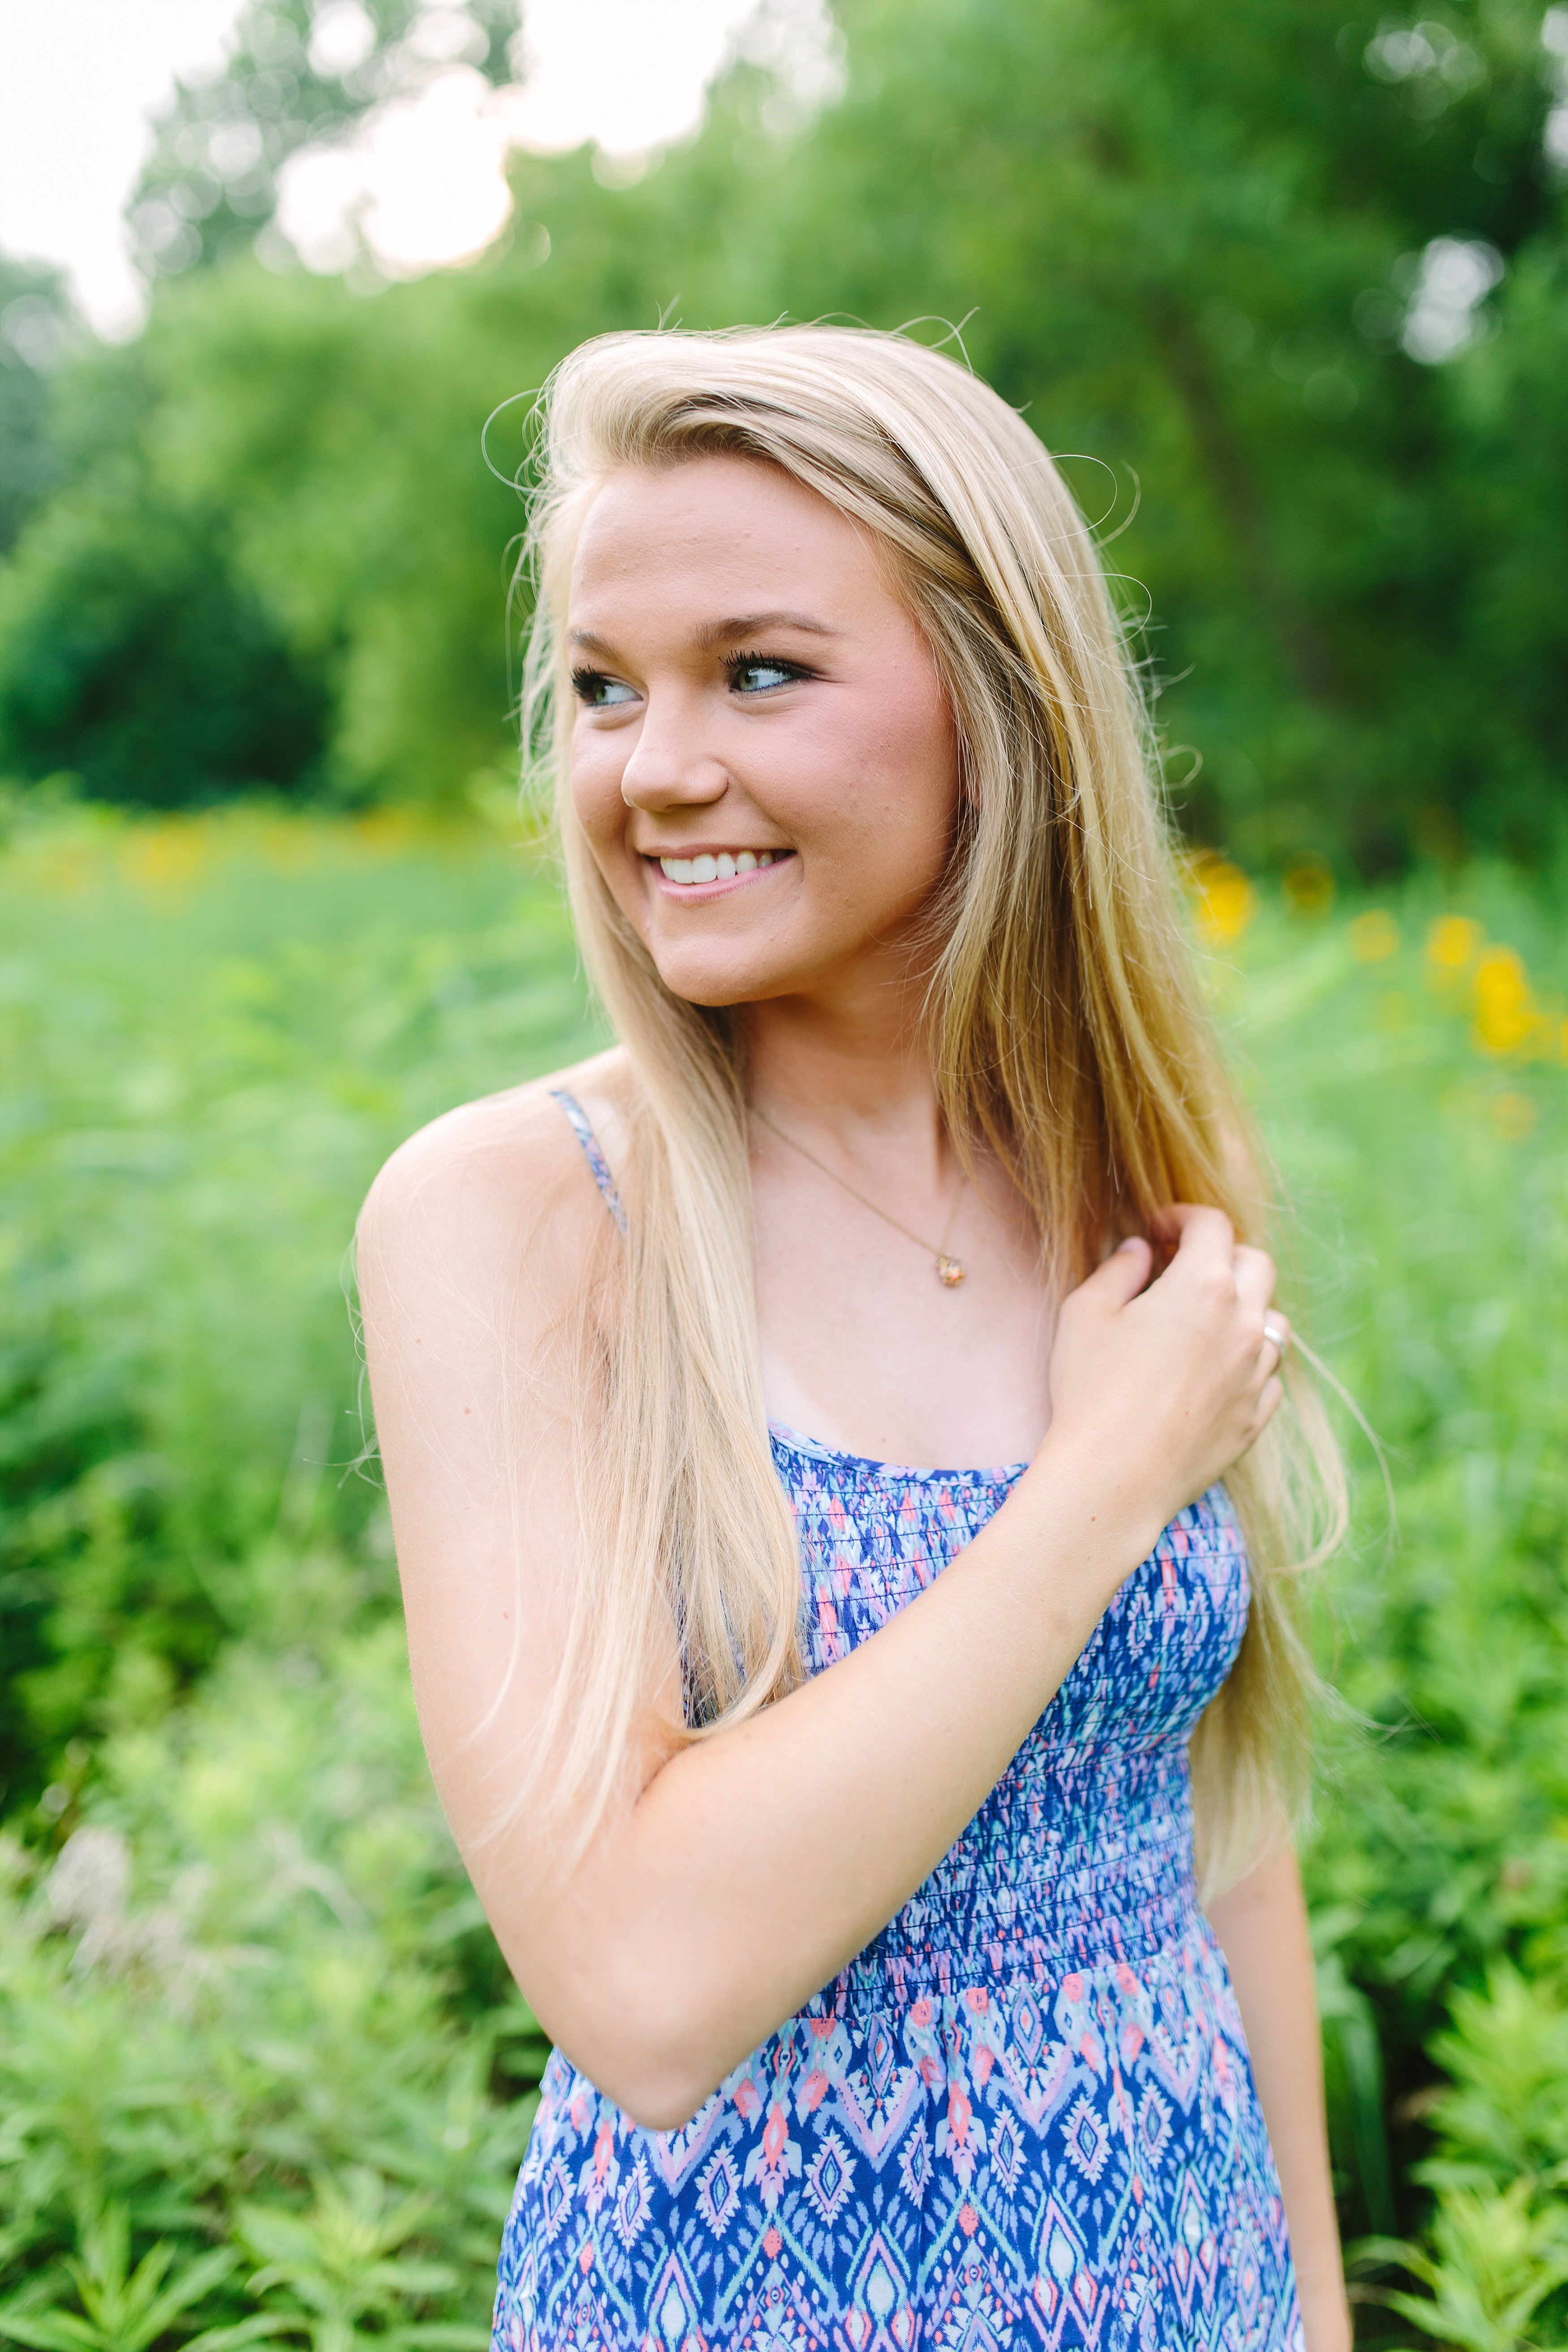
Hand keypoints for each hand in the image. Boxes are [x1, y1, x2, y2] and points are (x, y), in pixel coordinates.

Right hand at [1041, 1205, 1286, 1538]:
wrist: (1114, 1477)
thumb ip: (1118, 1270)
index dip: (1184, 1217)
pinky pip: (1269, 1374)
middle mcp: (1243, 1323)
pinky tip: (1215, 1370)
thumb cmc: (1091, 1389)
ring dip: (1245, 1307)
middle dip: (1222, 1254)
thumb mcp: (1087, 1314)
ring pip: (1273, 1319)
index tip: (1159, 1229)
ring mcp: (1256, 1373)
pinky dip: (1249, 1361)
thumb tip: (1140, 1251)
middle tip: (1183, 1267)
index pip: (1212, 1225)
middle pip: (1256, 1263)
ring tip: (1206, 1320)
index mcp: (1203, 1286)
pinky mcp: (1256, 1416)